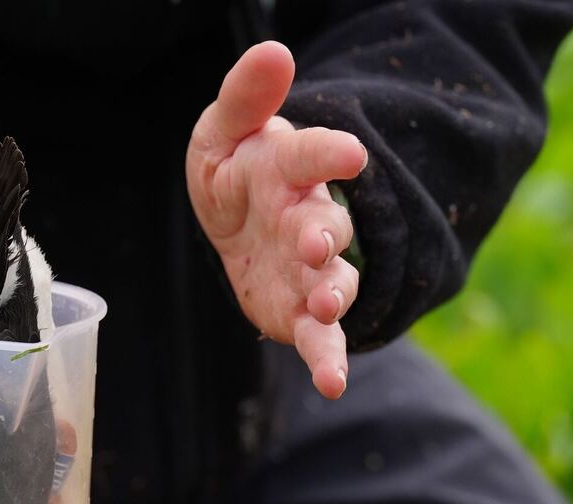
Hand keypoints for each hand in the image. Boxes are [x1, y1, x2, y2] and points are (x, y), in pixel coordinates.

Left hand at [186, 41, 365, 398]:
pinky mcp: (301, 310)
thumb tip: (273, 51)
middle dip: (326, 234)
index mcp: (289, 169)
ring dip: (333, 293)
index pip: (311, 156)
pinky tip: (331, 384)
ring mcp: (310, 268)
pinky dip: (328, 358)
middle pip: (326, 225)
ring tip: (327, 304)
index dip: (328, 154)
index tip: (348, 154)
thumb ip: (246, 97)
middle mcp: (309, 218)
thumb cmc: (234, 170)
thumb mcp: (223, 131)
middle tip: (318, 243)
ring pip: (333, 281)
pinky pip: (319, 336)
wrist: (235, 219)